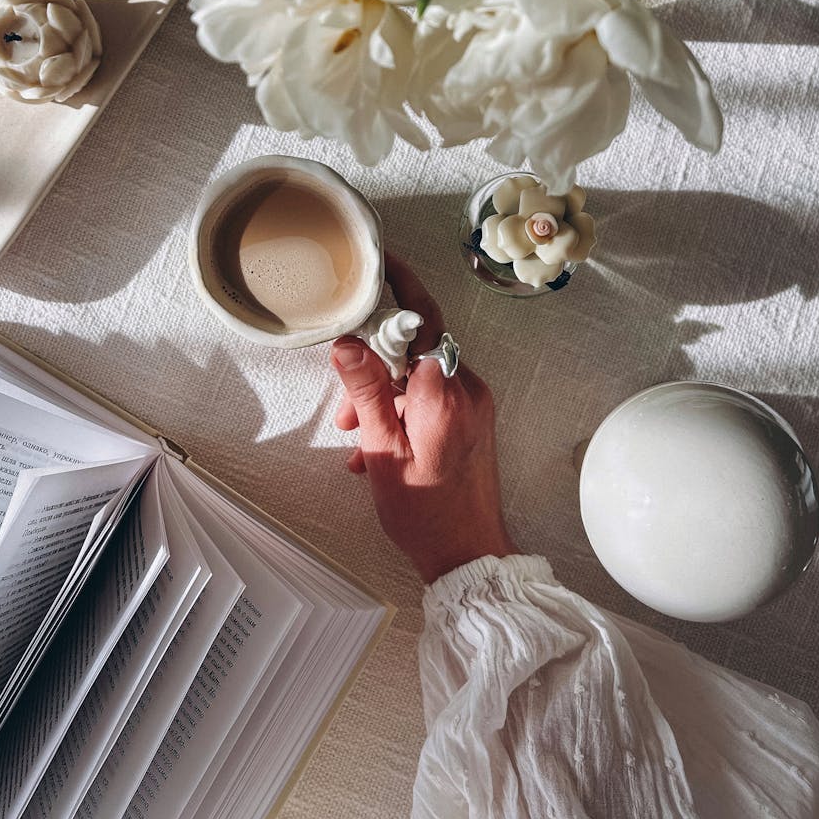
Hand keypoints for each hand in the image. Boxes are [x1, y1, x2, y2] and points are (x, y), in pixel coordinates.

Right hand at [330, 255, 516, 583]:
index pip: (421, 318)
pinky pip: (431, 398)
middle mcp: (466, 389)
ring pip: (418, 377)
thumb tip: (348, 342)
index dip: (398, 287)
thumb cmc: (427, 512)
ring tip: (356, 439)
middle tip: (345, 408)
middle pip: (414, 350)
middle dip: (373, 370)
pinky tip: (377, 447)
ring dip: (383, 398)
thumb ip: (365, 391)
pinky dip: (402, 412)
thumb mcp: (382, 450)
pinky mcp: (472, 422)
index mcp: (445, 390)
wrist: (469, 555)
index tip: (379, 263)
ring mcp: (473, 406)